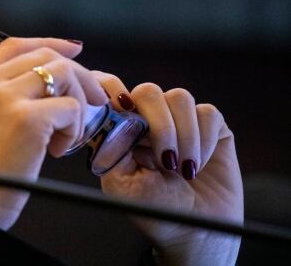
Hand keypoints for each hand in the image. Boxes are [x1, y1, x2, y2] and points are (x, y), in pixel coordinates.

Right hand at [0, 38, 107, 229]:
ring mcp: (4, 97)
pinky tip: (58, 150)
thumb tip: (48, 78)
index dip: (50, 44)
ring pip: (63, 74)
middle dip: (78, 76)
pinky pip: (71, 108)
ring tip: (69, 134)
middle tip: (93, 101)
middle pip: (46, 56)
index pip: (15, 45)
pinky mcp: (27, 119)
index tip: (75, 50)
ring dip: (79, 103)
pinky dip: (75, 129)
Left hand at [94, 74, 243, 264]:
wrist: (195, 233)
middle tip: (165, 162)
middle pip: (148, 92)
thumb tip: (110, 115)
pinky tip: (198, 165)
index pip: (110, 89)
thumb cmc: (153, 210)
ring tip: (183, 170)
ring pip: (180, 98)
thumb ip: (112, 147)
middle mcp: (148, 117)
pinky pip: (207, 113)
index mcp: (121, 127)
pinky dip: (204, 140)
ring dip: (183, 136)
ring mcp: (179, 118)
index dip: (112, 88)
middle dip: (159, 126)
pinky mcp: (210, 125)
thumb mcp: (121, 183)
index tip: (121, 106)